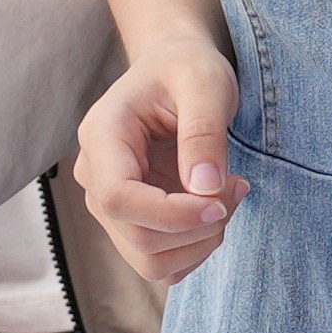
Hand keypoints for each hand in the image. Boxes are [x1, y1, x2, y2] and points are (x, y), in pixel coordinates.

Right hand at [72, 43, 244, 286]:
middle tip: (237, 187)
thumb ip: (204, 133)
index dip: (173, 214)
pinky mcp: (132, 222)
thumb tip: (205, 190)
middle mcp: (95, 175)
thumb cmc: (187, 69)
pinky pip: (161, 263)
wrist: (175, 71)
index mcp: (102, 136)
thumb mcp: (205, 83)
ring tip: (229, 196)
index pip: (119, 198)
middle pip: (137, 237)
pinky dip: (196, 249)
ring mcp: (110, 204)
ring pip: (150, 261)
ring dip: (201, 243)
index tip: (221, 201)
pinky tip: (214, 211)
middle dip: (198, 227)